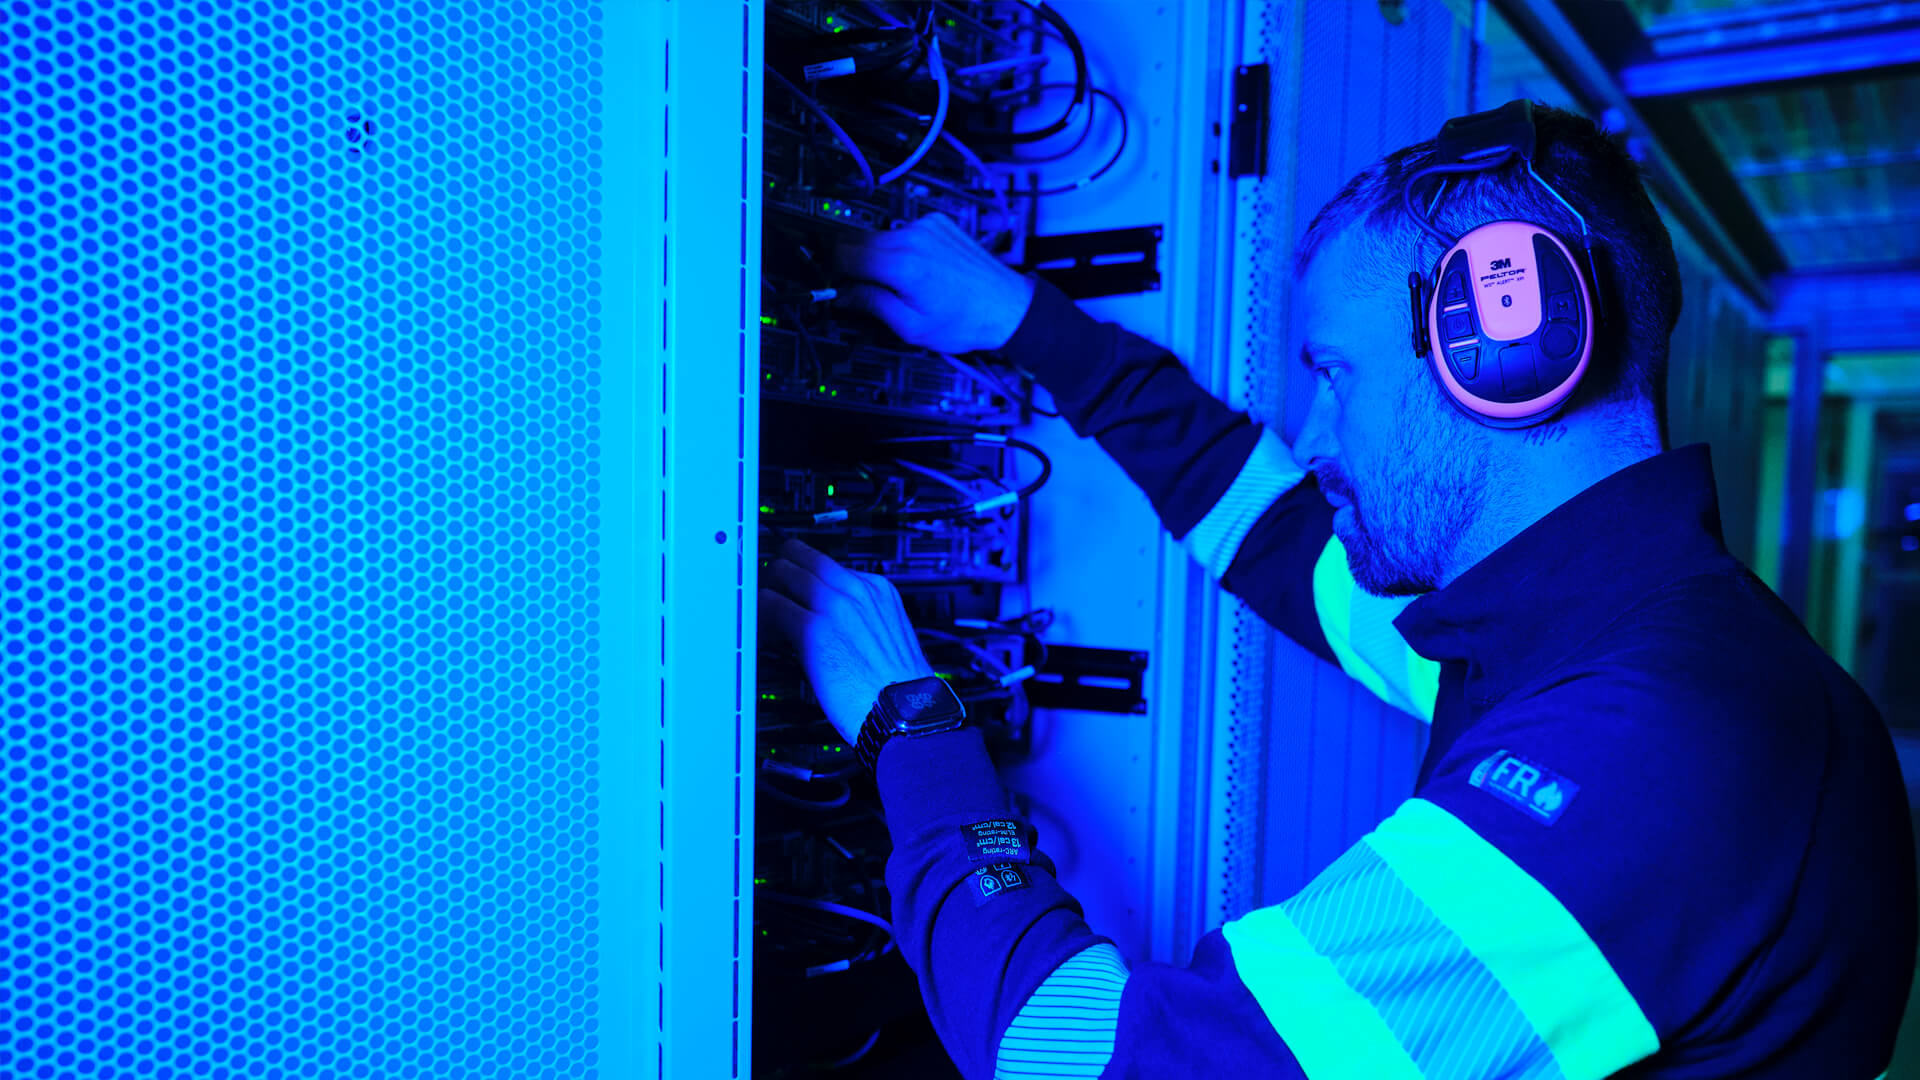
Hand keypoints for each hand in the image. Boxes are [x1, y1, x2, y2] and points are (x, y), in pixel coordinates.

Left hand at [759, 539, 935, 744]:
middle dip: (780, 573)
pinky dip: (761, 614)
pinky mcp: (814, 629)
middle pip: (802, 558)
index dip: (805, 574)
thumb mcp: (888, 636)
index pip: (827, 564)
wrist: (905, 713)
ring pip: (784, 573)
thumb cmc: (898, 688)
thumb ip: (861, 618)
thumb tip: (831, 620)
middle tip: (770, 592)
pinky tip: (764, 631)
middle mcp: (856, 591)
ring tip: (764, 613)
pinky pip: (772, 604)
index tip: (794, 586)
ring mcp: (835, 606)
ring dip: (767, 590)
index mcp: (877, 590)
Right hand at [833, 212, 1037, 354]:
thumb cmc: (968, 320)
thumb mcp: (911, 327)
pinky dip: (899, 249)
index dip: (830, 269)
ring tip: (895, 284)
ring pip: (879, 235)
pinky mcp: (938, 223)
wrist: (1007, 306)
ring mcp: (927, 226)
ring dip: (876, 256)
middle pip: (856, 238)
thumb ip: (871, 305)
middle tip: (856, 287)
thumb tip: (842, 295)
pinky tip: (915, 271)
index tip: (830, 282)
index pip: (842, 252)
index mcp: (902, 264)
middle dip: (850, 262)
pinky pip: (902, 232)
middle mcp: (913, 237)